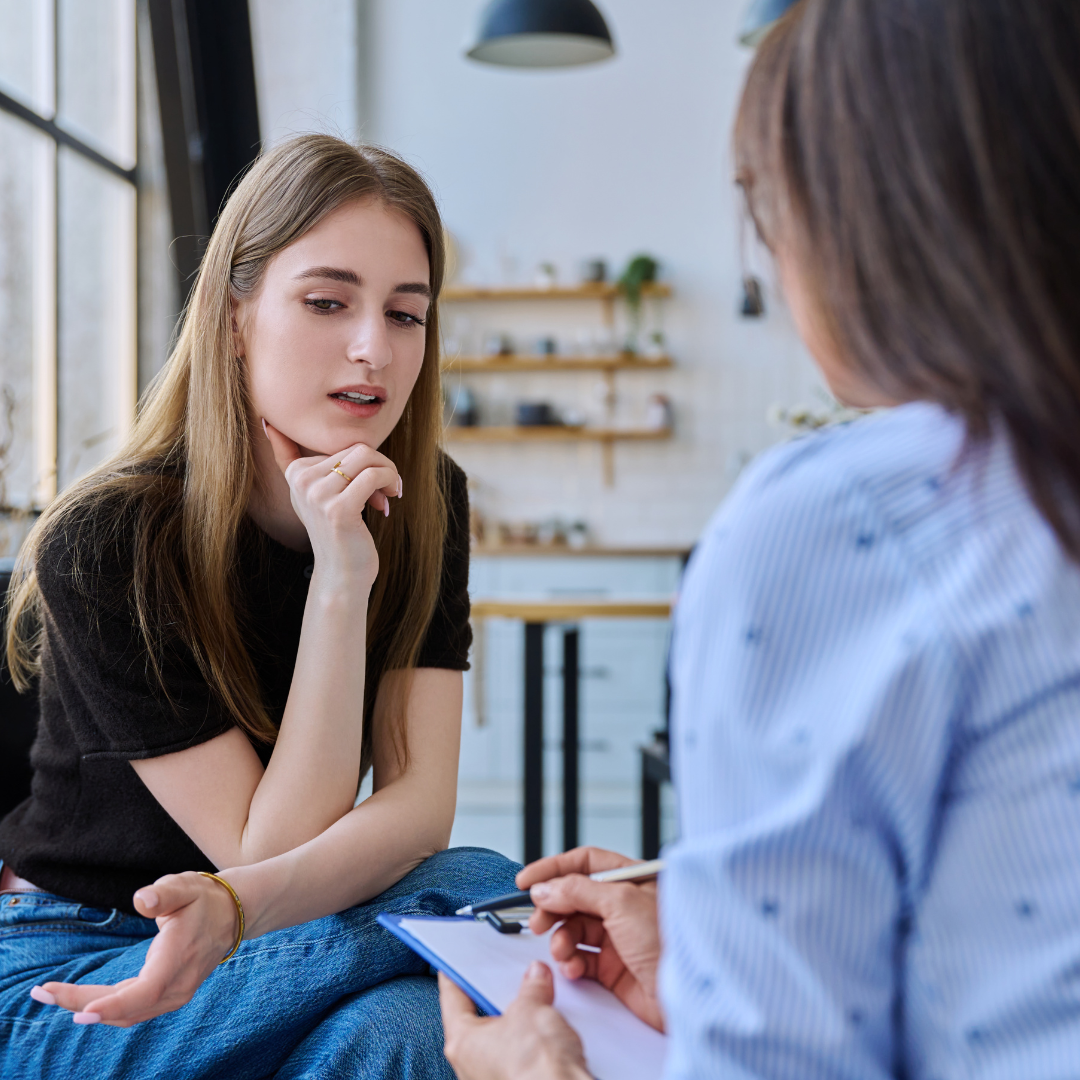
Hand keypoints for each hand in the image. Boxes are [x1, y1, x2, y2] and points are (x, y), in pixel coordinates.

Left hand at [29, 872, 239, 1026]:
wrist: (231, 915)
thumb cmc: (204, 898)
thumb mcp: (186, 887)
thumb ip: (164, 893)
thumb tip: (142, 899)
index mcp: (179, 960)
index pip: (144, 993)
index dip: (112, 1005)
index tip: (82, 1012)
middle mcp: (176, 987)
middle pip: (126, 1009)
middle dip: (81, 1004)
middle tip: (42, 993)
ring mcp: (172, 996)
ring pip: (125, 1014)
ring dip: (87, 1007)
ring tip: (51, 995)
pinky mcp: (165, 996)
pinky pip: (130, 1009)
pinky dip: (103, 1007)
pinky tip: (80, 999)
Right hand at [264, 420, 400, 591]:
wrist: (343, 573)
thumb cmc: (338, 532)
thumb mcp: (313, 494)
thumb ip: (292, 459)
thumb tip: (267, 422)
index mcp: (295, 472)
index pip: (340, 443)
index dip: (363, 459)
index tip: (370, 483)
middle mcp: (301, 481)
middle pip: (356, 448)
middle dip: (379, 465)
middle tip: (386, 489)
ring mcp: (318, 495)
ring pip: (366, 457)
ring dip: (388, 471)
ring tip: (391, 491)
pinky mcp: (339, 509)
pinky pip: (373, 476)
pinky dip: (390, 481)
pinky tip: (392, 498)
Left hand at [439, 964, 590, 1079]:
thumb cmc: (537, 1069)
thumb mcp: (532, 1009)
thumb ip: (531, 988)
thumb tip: (535, 977)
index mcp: (461, 1044)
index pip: (452, 998)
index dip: (455, 975)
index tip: (455, 963)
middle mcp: (471, 1067)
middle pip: (478, 1020)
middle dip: (496, 998)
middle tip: (510, 977)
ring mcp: (493, 1079)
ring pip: (501, 1040)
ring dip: (517, 1023)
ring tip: (537, 1002)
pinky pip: (519, 1057)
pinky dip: (530, 1043)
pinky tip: (547, 1032)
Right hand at [518, 847, 663, 1031]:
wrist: (690, 996)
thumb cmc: (670, 942)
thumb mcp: (621, 903)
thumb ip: (577, 891)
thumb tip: (545, 888)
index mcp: (632, 879)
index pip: (585, 863)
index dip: (554, 869)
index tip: (527, 880)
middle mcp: (625, 905)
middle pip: (575, 896)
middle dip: (553, 908)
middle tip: (538, 920)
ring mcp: (619, 936)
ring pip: (574, 929)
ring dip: (561, 939)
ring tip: (562, 950)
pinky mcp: (614, 967)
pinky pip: (580, 958)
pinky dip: (571, 962)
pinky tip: (573, 968)